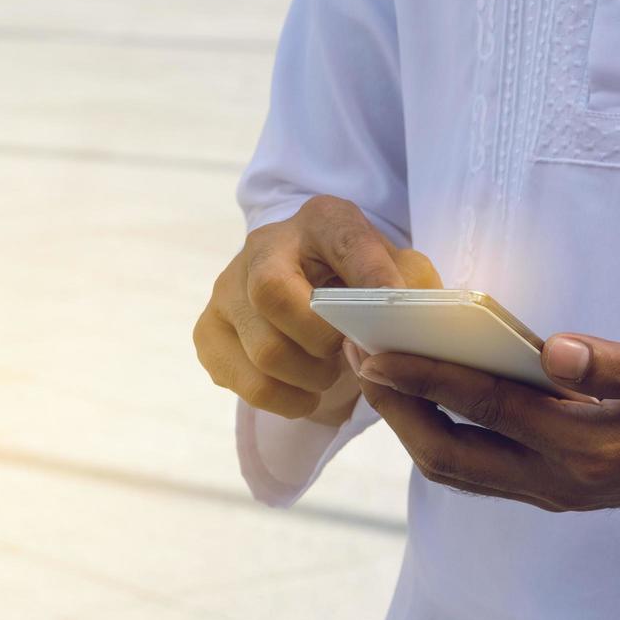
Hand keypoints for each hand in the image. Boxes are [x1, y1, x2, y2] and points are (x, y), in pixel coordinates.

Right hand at [195, 195, 440, 422]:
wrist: (310, 291)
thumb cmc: (359, 284)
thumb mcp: (395, 271)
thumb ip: (409, 286)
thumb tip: (407, 317)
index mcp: (320, 221)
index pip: (343, 239)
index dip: (370, 273)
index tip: (392, 304)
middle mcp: (263, 247)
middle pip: (274, 296)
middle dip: (322, 340)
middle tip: (346, 354)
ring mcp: (227, 289)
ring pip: (264, 351)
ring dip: (309, 377)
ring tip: (329, 373)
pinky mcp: (209, 331)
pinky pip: (244, 381)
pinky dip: (283, 399)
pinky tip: (305, 392)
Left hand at [350, 334, 619, 510]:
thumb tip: (556, 350)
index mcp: (588, 448)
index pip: (487, 407)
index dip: (426, 377)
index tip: (374, 350)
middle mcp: (560, 481)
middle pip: (451, 454)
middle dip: (397, 408)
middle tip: (356, 356)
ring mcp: (553, 492)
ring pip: (458, 469)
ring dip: (411, 427)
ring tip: (376, 374)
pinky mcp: (551, 489)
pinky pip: (478, 469)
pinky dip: (440, 436)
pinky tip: (423, 397)